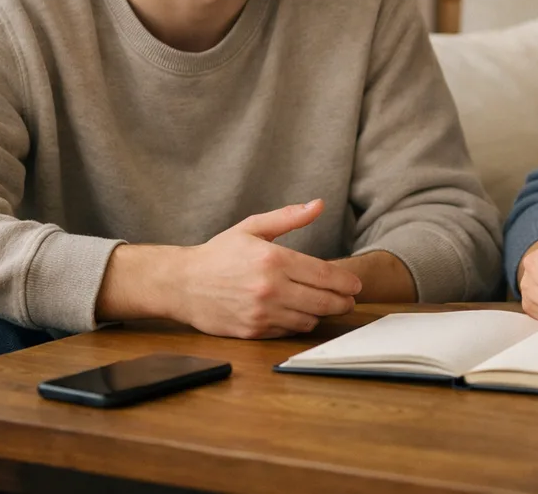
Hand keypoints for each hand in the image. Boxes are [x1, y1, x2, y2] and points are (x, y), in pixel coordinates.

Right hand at [176, 200, 362, 338]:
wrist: (182, 284)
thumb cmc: (218, 254)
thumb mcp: (252, 227)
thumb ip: (288, 217)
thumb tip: (318, 205)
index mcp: (273, 259)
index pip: (325, 275)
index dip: (346, 283)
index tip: (356, 286)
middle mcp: (270, 288)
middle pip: (324, 301)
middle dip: (343, 302)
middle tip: (349, 300)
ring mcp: (262, 312)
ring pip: (309, 319)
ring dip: (321, 314)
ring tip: (325, 306)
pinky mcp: (253, 330)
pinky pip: (288, 331)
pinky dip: (298, 324)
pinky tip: (299, 314)